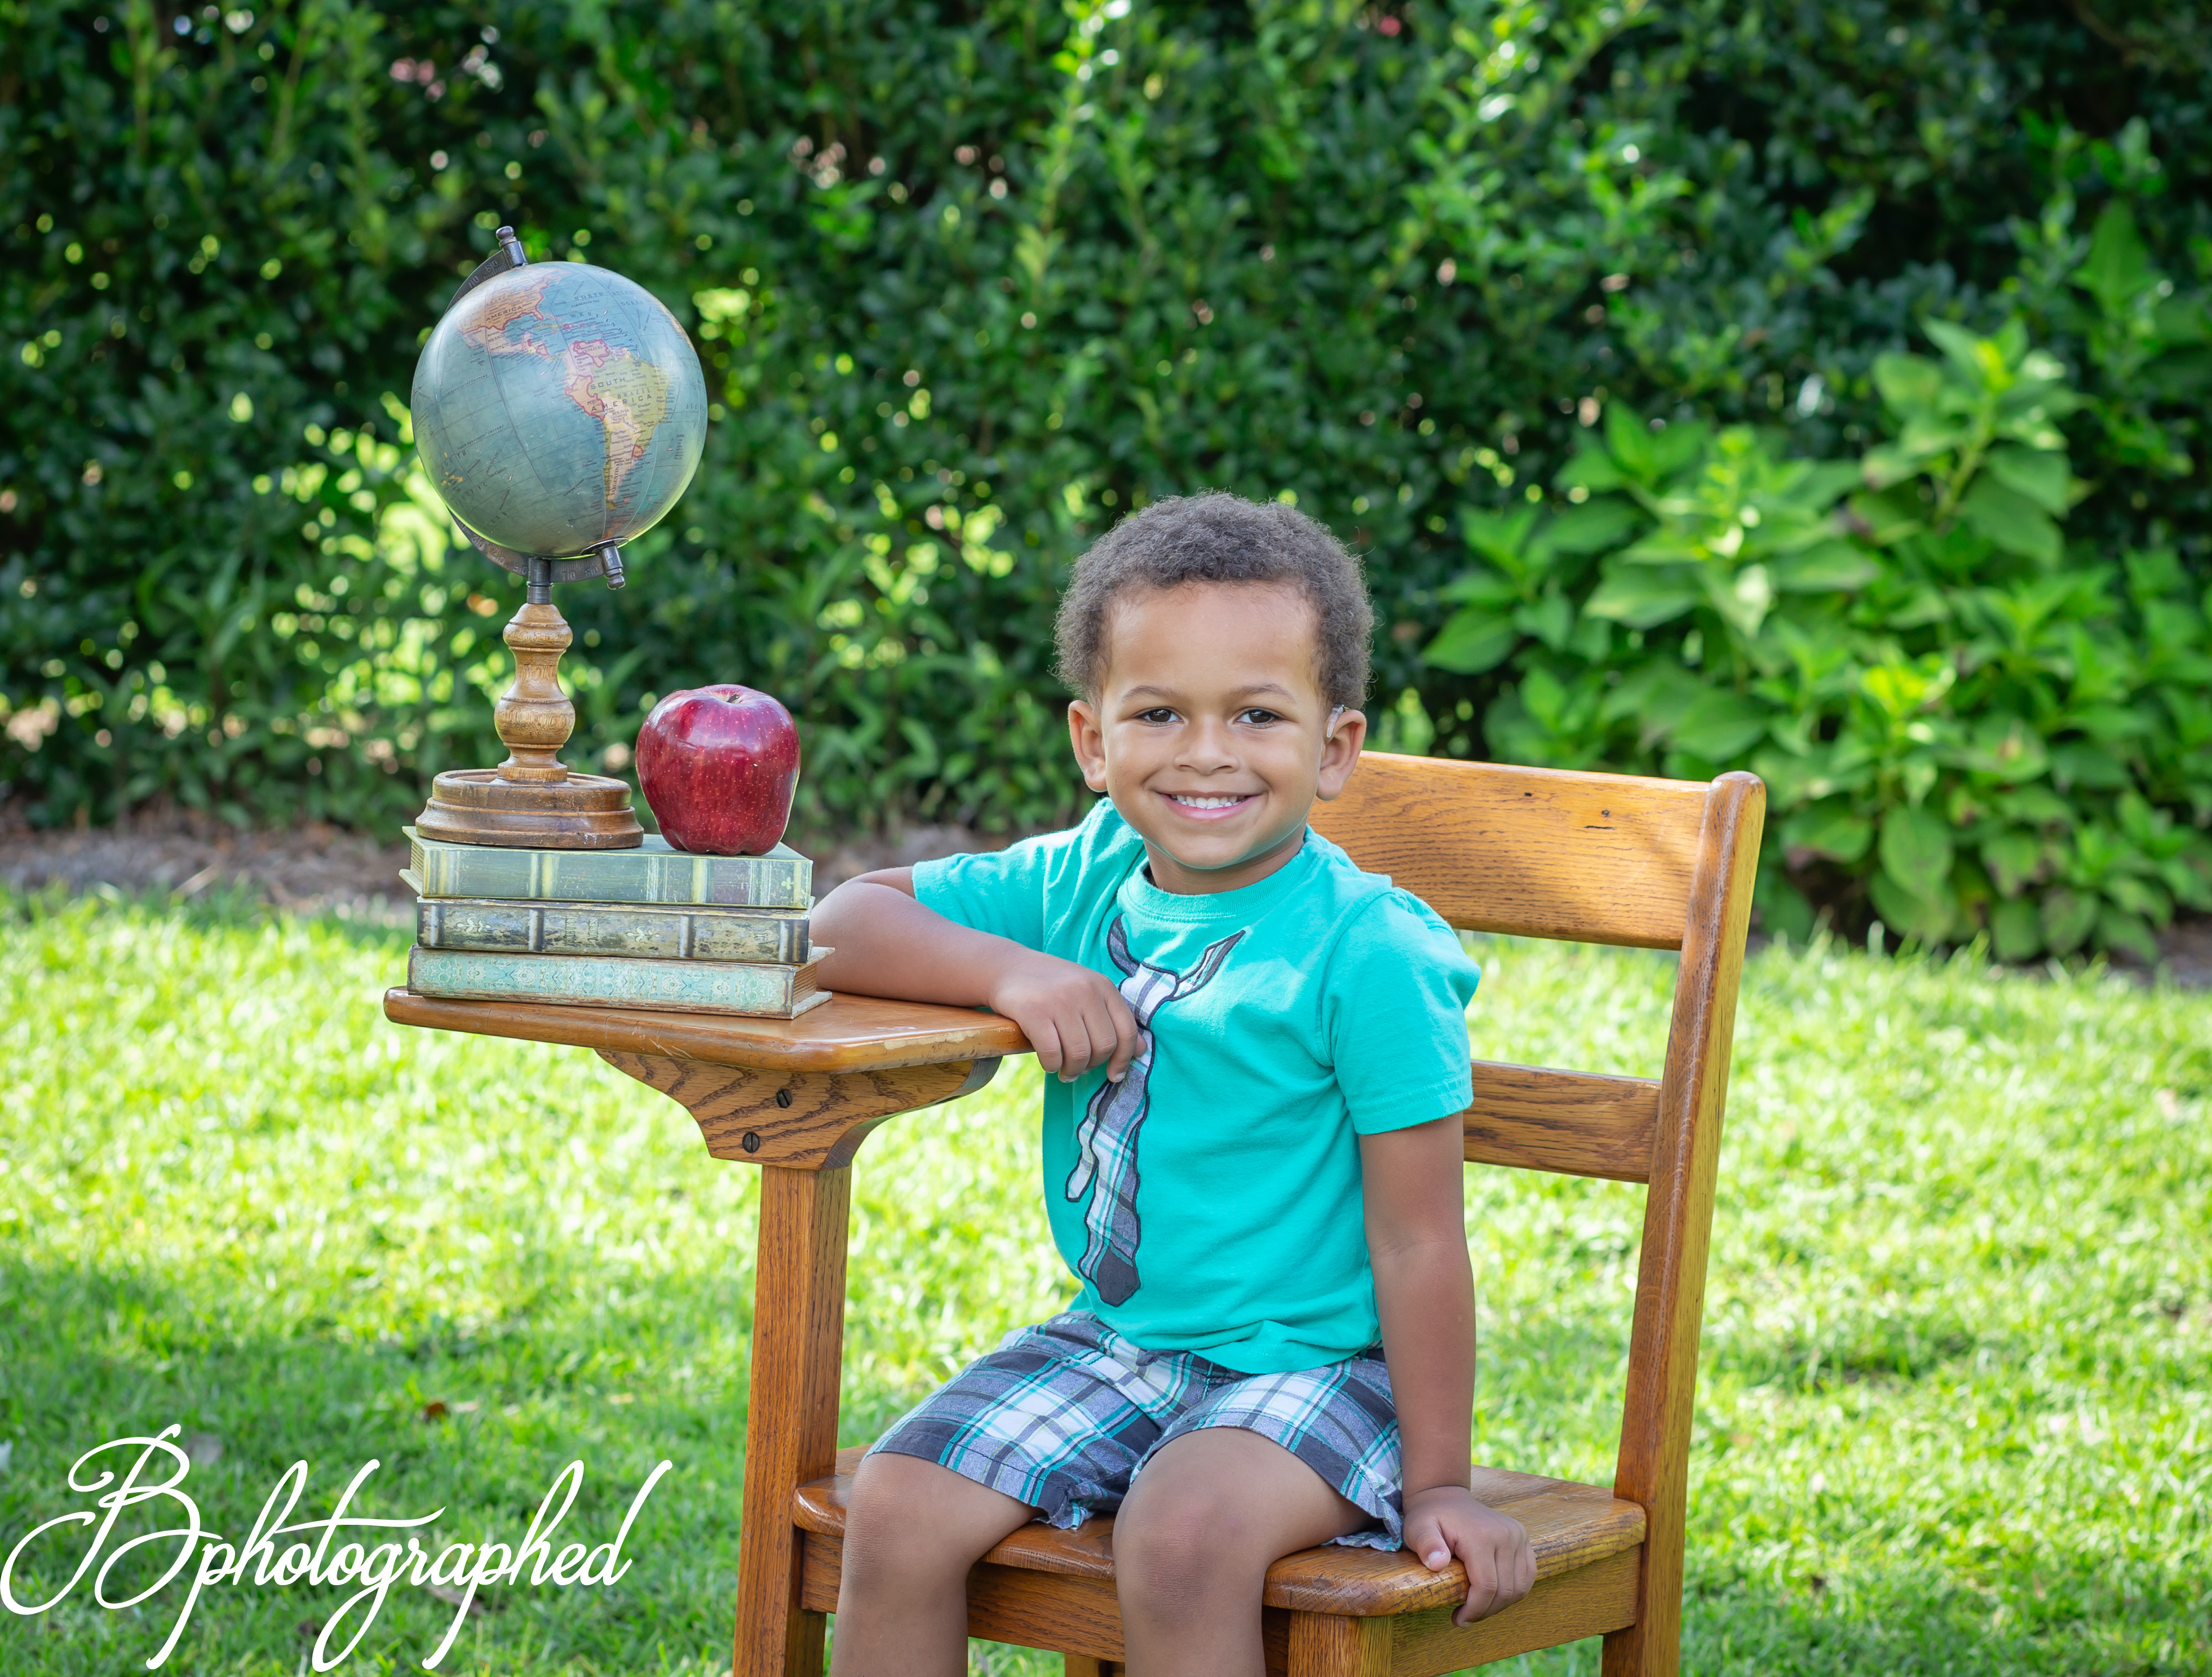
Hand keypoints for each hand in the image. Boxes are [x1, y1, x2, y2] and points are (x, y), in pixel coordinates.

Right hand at [987, 951, 1139, 1083]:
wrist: (1007, 967)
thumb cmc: (1053, 987)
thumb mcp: (1088, 993)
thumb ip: (1113, 1019)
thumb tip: (1142, 1051)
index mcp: (1103, 986)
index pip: (1127, 1030)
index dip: (1124, 1059)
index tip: (1114, 1074)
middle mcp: (1085, 990)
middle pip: (1104, 1046)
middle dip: (1093, 1066)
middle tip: (1079, 1069)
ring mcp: (1059, 1000)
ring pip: (1079, 1053)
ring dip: (1072, 1070)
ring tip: (1065, 1071)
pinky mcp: (1034, 1011)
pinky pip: (1052, 1053)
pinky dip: (1052, 1066)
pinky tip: (1049, 1064)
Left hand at [1403, 1485, 1534, 1625]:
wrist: (1445, 1497)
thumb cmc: (1429, 1518)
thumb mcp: (1418, 1529)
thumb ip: (1425, 1545)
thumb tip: (1437, 1563)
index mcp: (1481, 1535)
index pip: (1487, 1586)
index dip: (1475, 1610)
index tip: (1457, 1619)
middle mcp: (1505, 1534)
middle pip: (1505, 1591)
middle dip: (1485, 1611)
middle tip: (1464, 1617)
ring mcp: (1517, 1534)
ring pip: (1520, 1587)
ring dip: (1500, 1605)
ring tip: (1478, 1607)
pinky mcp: (1522, 1537)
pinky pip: (1527, 1575)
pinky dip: (1514, 1591)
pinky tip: (1493, 1596)